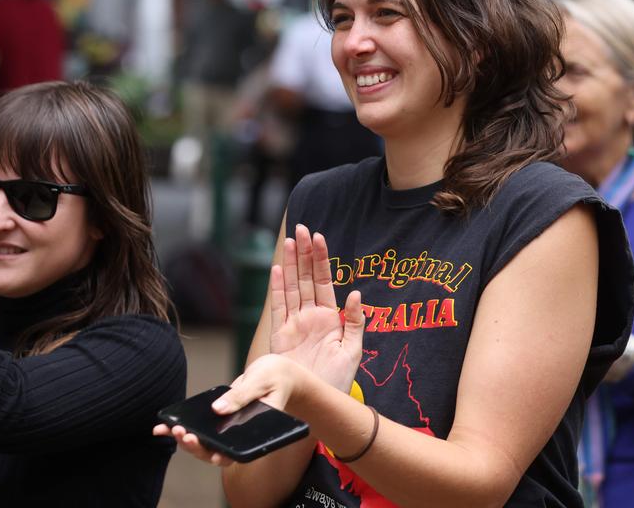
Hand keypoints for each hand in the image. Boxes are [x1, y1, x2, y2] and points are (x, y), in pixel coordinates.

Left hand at [151, 353, 311, 467]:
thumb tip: (217, 408)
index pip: (239, 451)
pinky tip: (163, 426)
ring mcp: (229, 429)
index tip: (212, 454)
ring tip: (170, 429)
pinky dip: (181, 428)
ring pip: (205, 444)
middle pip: (217, 451)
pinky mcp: (219, 420)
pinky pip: (200, 428)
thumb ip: (241, 395)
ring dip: (185, 440)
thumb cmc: (277, 376)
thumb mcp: (262, 381)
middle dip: (197, 446)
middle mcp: (242, 434)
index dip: (223, 456)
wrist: (278, 372)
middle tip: (184, 433)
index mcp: (259, 431)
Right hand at [269, 224, 365, 391]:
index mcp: (329, 318)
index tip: (320, 237)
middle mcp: (310, 317)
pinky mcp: (281, 336)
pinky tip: (278, 270)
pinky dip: (277, 289)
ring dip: (291, 264)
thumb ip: (355, 322)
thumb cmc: (337, 381)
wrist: (317, 405)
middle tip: (301, 228)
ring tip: (290, 240)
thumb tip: (356, 293)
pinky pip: (279, 308)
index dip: (322, 259)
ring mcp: (294, 324)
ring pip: (292, 287)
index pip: (325, 281)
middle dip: (304, 253)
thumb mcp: (353, 350)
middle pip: (306, 278)